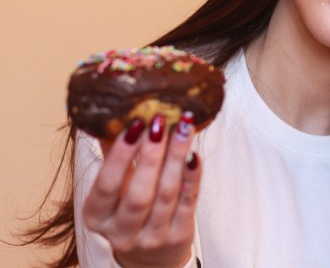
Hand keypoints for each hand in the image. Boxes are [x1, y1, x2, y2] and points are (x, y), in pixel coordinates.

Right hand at [83, 114, 200, 267]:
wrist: (150, 254)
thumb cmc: (128, 208)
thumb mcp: (113, 188)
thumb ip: (112, 154)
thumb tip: (112, 112)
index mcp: (97, 216)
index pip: (106, 185)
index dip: (120, 155)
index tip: (134, 124)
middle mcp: (122, 231)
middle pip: (138, 193)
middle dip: (151, 154)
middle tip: (161, 121)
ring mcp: (152, 236)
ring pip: (166, 194)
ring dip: (176, 157)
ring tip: (183, 127)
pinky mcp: (179, 235)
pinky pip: (188, 201)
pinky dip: (193, 176)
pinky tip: (195, 153)